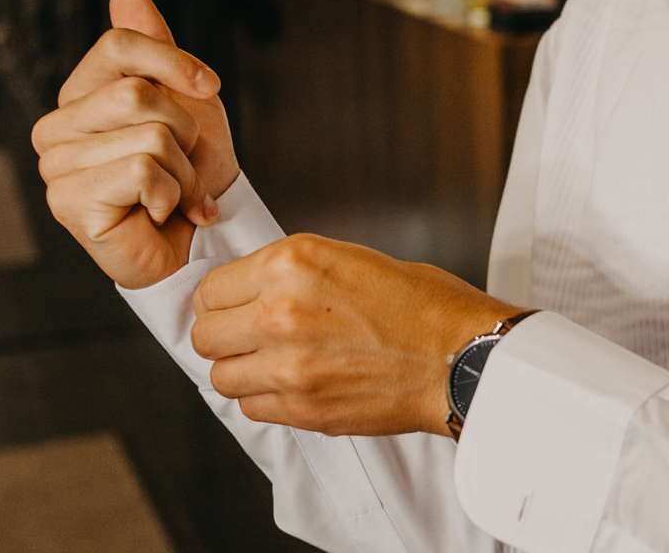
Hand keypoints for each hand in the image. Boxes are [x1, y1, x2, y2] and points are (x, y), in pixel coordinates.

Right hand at [32, 0, 239, 287]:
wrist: (201, 240)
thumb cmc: (191, 174)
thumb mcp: (187, 101)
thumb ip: (155, 47)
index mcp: (80, 95)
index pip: (120, 44)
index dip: (176, 62)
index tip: (210, 86)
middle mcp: (56, 127)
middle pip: (139, 93)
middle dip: (186, 132)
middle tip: (184, 164)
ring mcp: (57, 167)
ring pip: (150, 136)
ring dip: (184, 171)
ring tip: (175, 192)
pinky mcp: (70, 203)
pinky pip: (144, 171)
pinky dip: (172, 194)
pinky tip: (163, 212)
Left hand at [190, 233, 522, 436]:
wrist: (463, 358)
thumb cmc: (424, 306)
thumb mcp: (353, 259)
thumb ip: (294, 274)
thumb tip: (251, 290)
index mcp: (293, 264)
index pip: (210, 288)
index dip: (223, 297)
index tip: (235, 305)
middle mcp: (280, 312)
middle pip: (205, 334)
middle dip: (226, 334)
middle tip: (252, 334)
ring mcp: (288, 366)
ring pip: (221, 376)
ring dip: (243, 370)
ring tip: (278, 361)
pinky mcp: (302, 409)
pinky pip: (251, 408)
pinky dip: (267, 399)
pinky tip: (299, 384)